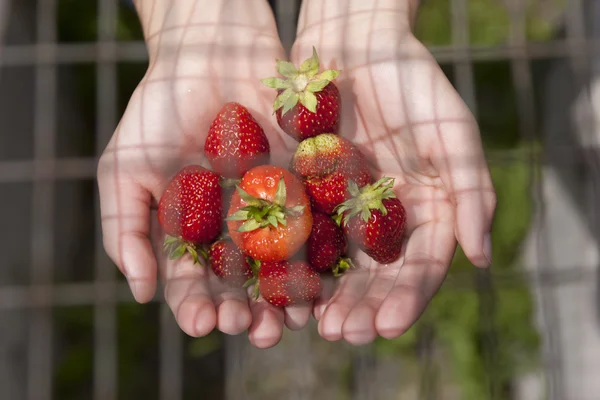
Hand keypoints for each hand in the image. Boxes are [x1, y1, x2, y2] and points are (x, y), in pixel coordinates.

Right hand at [97, 0, 310, 347]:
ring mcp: (273, 209)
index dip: (197, 306)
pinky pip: (316, 224)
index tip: (203, 324)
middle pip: (244, 284)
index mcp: (193, 234)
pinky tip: (326, 275)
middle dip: (249, 311)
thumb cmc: (159, 110)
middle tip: (256, 332)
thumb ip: (126, 231)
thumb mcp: (126, 170)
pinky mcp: (306, 186)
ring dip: (289, 295)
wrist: (210, 53)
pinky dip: (321, 252)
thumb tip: (142, 296)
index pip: (194, 283)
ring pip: (284, 265)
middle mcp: (235, 230)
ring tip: (294, 319)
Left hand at [291, 2, 495, 343]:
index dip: (406, 299)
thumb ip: (471, 191)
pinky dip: (292, 262)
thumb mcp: (451, 132)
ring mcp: (344, 209)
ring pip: (335, 264)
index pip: (420, 267)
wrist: (353, 43)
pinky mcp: (306, 193)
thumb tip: (481, 258)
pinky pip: (297, 234)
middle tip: (344, 336)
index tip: (388, 326)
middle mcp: (385, 219)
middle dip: (362, 308)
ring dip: (326, 297)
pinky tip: (280, 287)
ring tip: (315, 325)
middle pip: (376, 276)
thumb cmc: (411, 82)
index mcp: (425, 210)